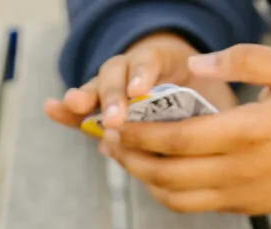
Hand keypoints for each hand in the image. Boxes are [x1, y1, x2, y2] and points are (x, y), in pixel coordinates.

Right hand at [44, 32, 235, 131]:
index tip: (143, 89)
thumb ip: (211, 108)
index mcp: (166, 61)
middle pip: (117, 72)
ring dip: (87, 98)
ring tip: (76, 107)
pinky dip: (68, 113)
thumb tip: (216, 126)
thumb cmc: (208, 100)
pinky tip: (51, 108)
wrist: (193, 98)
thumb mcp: (218, 98)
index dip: (144, 73)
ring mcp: (116, 89)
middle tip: (115, 116)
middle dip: (113, 93)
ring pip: (98, 87)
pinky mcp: (103, 112)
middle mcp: (135, 71)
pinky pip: (83, 111)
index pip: (151, 60)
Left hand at [99, 45, 270, 214]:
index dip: (139, 134)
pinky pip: (195, 206)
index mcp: (249, 133)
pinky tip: (158, 171)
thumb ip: (244, 61)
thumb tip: (195, 66)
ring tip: (127, 157)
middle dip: (131, 159)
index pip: (176, 139)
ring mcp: (241, 196)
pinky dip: (169, 192)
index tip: (116, 122)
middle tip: (110, 141)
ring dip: (145, 181)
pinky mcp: (245, 209)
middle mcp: (240, 172)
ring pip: (175, 199)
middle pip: (166, 175)